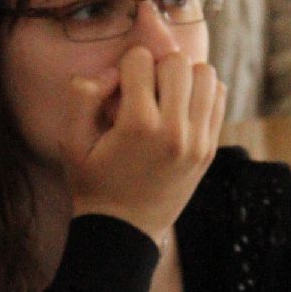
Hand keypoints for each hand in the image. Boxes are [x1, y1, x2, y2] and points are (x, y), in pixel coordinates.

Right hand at [60, 47, 224, 243]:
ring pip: (205, 74)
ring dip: (184, 77)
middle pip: (177, 62)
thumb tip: (112, 72)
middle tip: (144, 91)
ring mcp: (198, 141)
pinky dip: (202, 93)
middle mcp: (174, 131)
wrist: (124, 232)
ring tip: (166, 96)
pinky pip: (218, 97)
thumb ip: (83, 96)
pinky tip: (181, 108)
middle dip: (156, 68)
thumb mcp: (72, 143)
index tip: (119, 91)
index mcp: (138, 126)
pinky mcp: (209, 149)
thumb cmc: (93, 184)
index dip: (124, 68)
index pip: (140, 59)